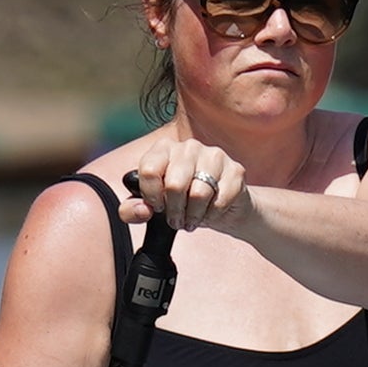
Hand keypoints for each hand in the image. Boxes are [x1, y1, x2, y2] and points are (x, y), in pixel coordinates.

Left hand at [123, 145, 249, 235]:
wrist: (222, 207)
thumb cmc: (182, 203)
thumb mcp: (152, 208)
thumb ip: (132, 210)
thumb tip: (142, 209)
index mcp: (164, 148)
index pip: (149, 170)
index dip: (151, 196)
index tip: (157, 206)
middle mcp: (189, 146)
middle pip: (174, 185)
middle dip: (174, 211)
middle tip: (177, 220)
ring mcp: (214, 155)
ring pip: (198, 194)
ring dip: (194, 215)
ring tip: (193, 219)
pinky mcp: (235, 170)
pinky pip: (220, 200)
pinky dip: (213, 214)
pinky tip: (211, 212)